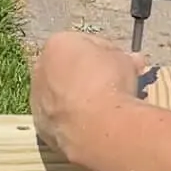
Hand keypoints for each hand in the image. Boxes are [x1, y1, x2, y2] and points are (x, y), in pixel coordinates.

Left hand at [30, 32, 142, 160]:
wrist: (96, 126)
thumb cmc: (109, 84)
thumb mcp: (125, 61)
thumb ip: (124, 59)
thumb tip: (133, 62)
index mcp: (57, 45)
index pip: (85, 43)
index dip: (107, 53)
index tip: (123, 63)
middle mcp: (41, 69)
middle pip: (69, 69)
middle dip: (90, 75)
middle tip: (115, 84)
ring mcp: (37, 100)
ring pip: (62, 96)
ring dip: (80, 99)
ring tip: (106, 109)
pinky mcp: (40, 127)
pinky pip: (61, 119)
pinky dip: (75, 121)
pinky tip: (94, 126)